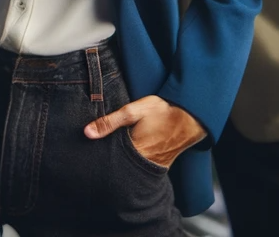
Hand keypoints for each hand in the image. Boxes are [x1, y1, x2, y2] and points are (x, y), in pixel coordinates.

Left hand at [84, 95, 206, 167]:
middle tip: (96, 155)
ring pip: (132, 166)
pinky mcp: (162, 162)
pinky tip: (129, 152)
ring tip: (110, 155)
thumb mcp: (132, 111)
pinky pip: (143, 164)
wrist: (191, 115)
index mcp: (134, 151)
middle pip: (120, 166)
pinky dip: (134, 159)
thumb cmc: (162, 111)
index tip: (88, 155)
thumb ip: (109, 122)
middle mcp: (144, 163)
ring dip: (122, 161)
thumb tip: (86, 133)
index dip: (100, 158)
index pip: (111, 161)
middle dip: (109, 162)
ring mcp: (155, 164)